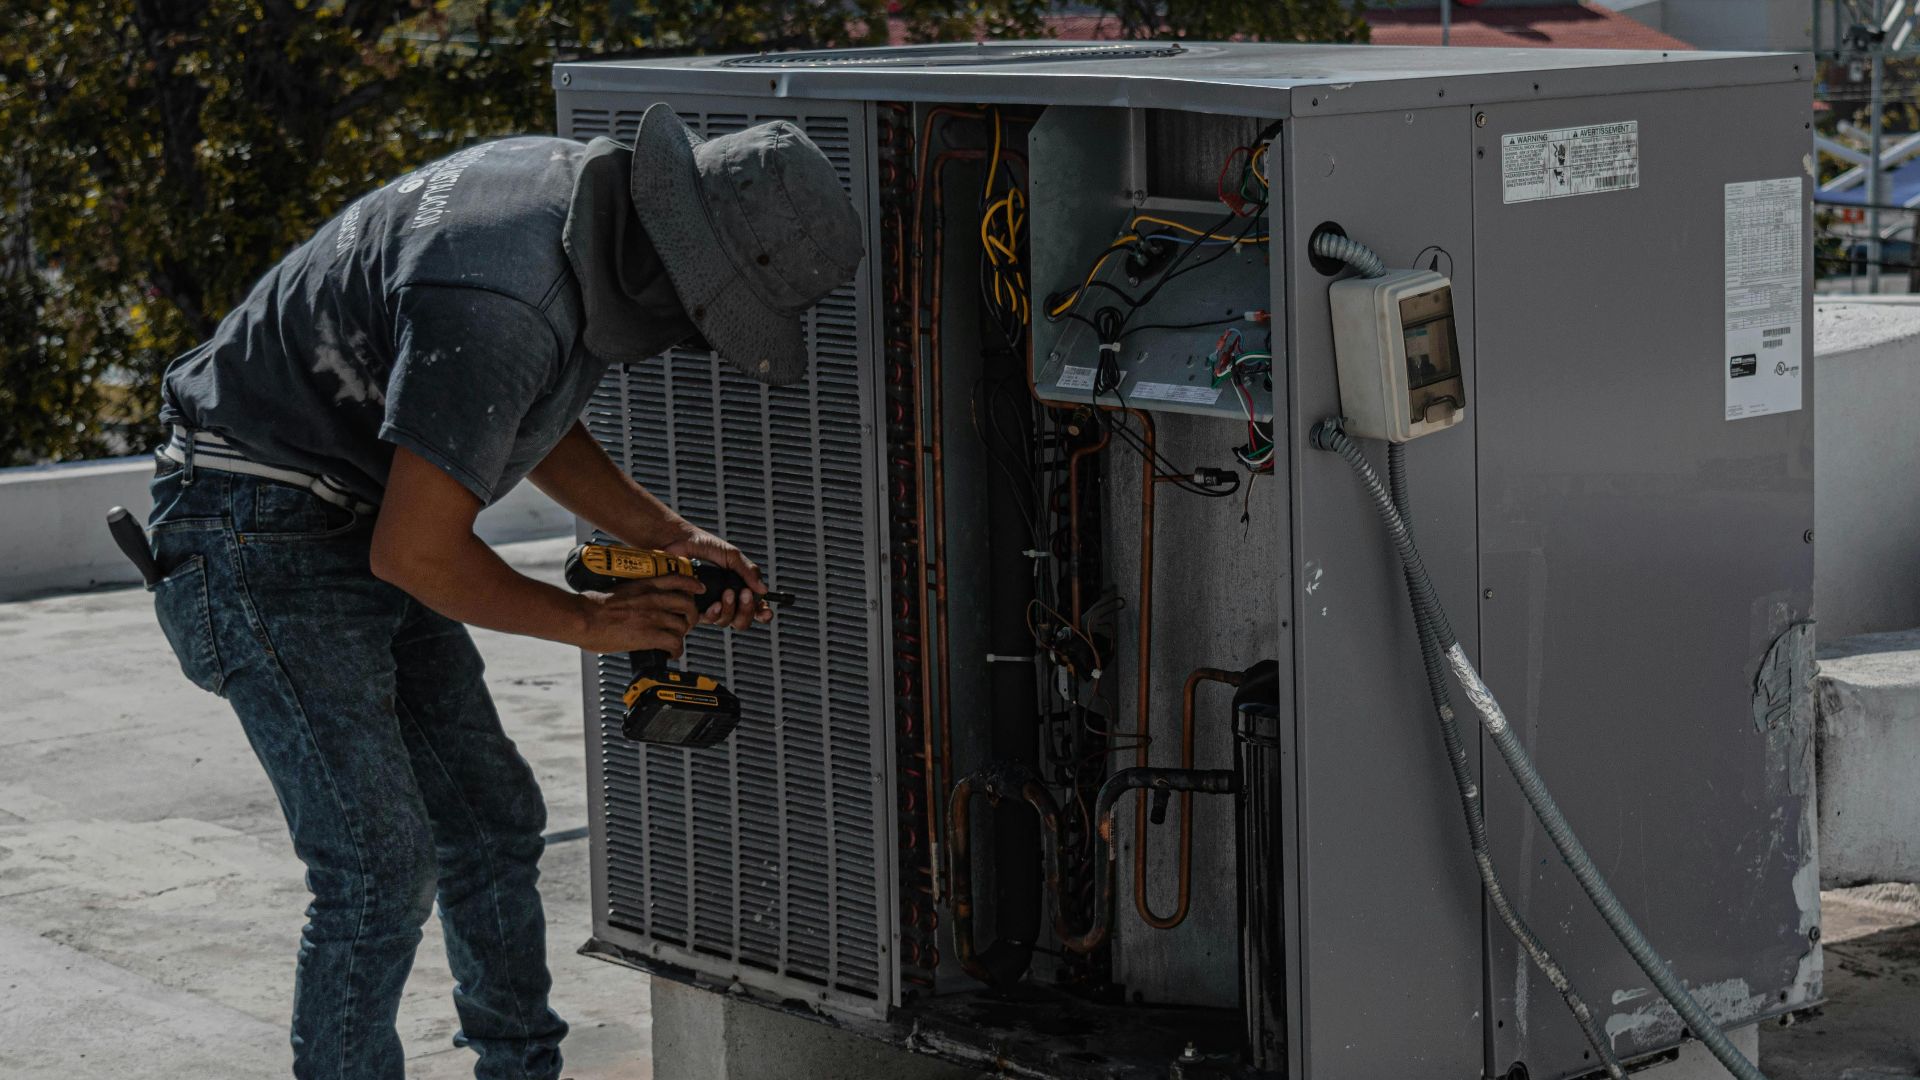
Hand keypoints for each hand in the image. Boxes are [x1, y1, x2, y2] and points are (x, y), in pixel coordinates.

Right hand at [575, 576, 704, 654]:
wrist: (582, 618)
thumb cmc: (592, 606)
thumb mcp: (619, 590)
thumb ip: (634, 594)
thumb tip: (636, 603)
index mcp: (644, 585)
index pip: (678, 579)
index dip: (692, 585)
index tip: (698, 589)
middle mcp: (653, 598)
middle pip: (688, 604)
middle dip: (691, 615)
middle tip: (686, 623)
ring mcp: (653, 616)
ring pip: (683, 625)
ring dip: (682, 635)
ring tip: (675, 641)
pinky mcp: (650, 635)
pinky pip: (675, 643)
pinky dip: (676, 650)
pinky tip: (670, 653)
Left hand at [661, 524, 770, 631]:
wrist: (678, 541)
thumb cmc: (704, 545)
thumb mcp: (731, 555)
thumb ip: (748, 571)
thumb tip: (763, 589)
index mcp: (737, 587)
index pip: (754, 607)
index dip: (762, 613)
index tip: (766, 611)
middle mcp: (724, 600)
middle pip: (742, 621)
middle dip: (747, 611)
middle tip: (744, 594)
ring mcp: (709, 605)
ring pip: (726, 622)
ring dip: (730, 609)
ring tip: (727, 592)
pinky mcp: (693, 608)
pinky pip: (707, 620)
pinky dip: (714, 613)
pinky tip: (714, 604)